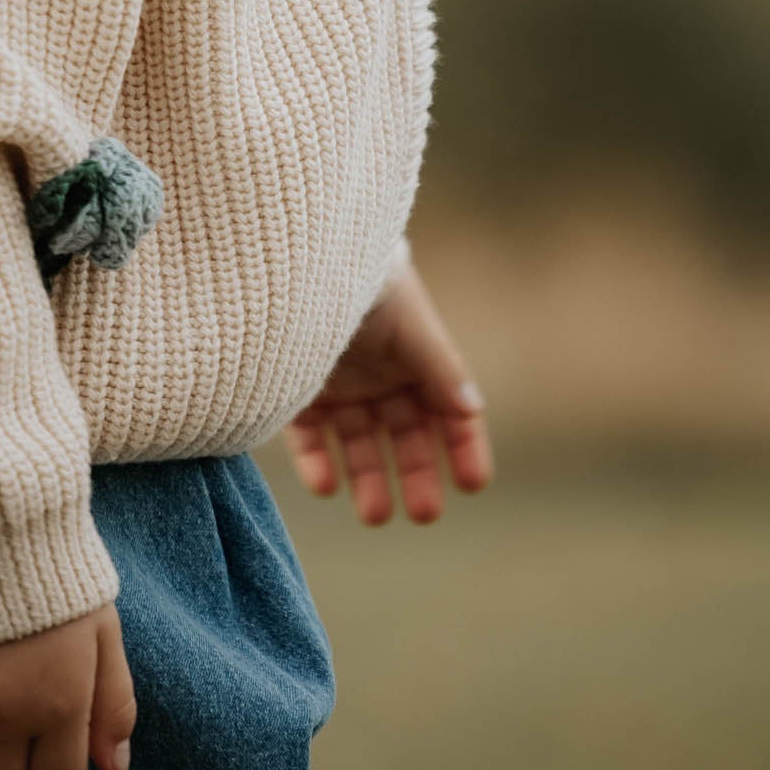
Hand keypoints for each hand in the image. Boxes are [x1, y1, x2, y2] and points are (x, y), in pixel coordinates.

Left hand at [284, 254, 492, 523]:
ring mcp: (339, 385)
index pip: (448, 409)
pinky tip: (325, 485)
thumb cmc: (368, 280)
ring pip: (359, 443)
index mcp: (416, 355)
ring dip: (369, 478)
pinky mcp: (297, 391)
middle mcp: (380, 375)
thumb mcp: (408, 322)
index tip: (472, 483)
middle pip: (405, 435)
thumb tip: (472, 408)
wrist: (301, 255)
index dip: (464, 445)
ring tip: (374, 514)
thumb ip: (438, 365)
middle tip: (424, 514)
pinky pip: (309, 436)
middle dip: (417, 472)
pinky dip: (317, 461)